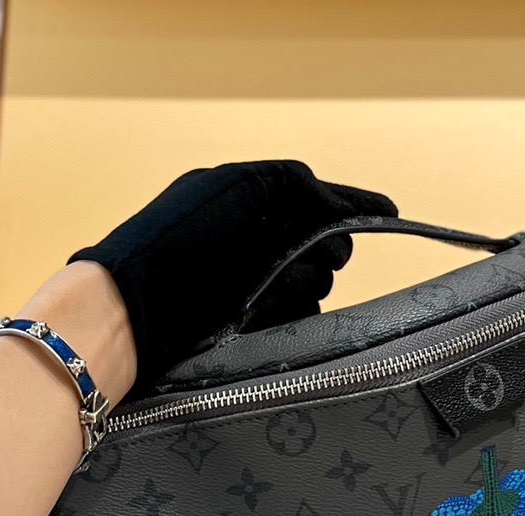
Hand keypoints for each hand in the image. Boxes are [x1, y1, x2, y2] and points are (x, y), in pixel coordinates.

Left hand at [69, 160, 395, 388]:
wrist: (135, 306)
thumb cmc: (180, 238)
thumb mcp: (239, 187)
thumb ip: (294, 184)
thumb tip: (335, 205)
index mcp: (245, 200)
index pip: (311, 197)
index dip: (351, 204)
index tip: (390, 213)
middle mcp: (250, 240)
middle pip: (319, 243)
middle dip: (327, 247)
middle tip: (326, 253)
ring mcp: (249, 282)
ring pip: (311, 282)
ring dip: (306, 282)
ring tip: (276, 288)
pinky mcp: (246, 322)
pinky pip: (294, 316)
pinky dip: (293, 311)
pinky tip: (271, 311)